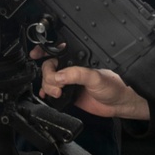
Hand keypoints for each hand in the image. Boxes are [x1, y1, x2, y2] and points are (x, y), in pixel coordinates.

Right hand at [30, 46, 150, 119]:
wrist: (119, 104)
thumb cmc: (113, 85)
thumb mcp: (94, 76)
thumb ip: (76, 74)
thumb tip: (58, 76)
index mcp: (78, 59)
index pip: (57, 51)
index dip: (44, 51)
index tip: (35, 54)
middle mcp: (72, 68)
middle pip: (48, 67)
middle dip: (48, 76)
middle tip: (57, 85)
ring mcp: (69, 81)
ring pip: (48, 80)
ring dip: (48, 87)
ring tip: (59, 93)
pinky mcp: (68, 94)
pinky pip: (51, 91)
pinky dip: (46, 93)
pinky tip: (48, 95)